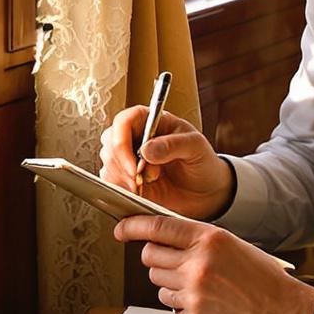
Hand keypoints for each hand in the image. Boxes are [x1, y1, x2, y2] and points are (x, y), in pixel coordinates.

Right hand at [99, 106, 231, 220]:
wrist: (206, 191)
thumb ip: (174, 145)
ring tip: (146, 185)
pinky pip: (110, 180)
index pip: (124, 120)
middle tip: (142, 180)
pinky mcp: (126, 178)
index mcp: (151, 121)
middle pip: (110, 141)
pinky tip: (139, 193)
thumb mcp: (196, 148)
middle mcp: (136, 137)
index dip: (121, 141)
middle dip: (122, 164)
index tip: (133, 165)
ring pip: (108, 162)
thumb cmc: (203, 162)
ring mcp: (129, 157)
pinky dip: (120, 189)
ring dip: (122, 178)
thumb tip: (146, 150)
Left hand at [114, 213, 312, 313]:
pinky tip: (209, 305)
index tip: (120, 229)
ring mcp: (194, 293)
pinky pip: (171, 308)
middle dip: (155, 259)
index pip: (157, 227)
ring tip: (202, 287)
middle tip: (173, 264)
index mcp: (210, 239)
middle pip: (149, 257)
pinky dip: (184, 306)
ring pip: (156, 284)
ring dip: (171, 284)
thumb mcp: (234, 246)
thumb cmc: (264, 280)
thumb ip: (198, 240)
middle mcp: (198, 264)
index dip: (133, 226)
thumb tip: (163, 236)